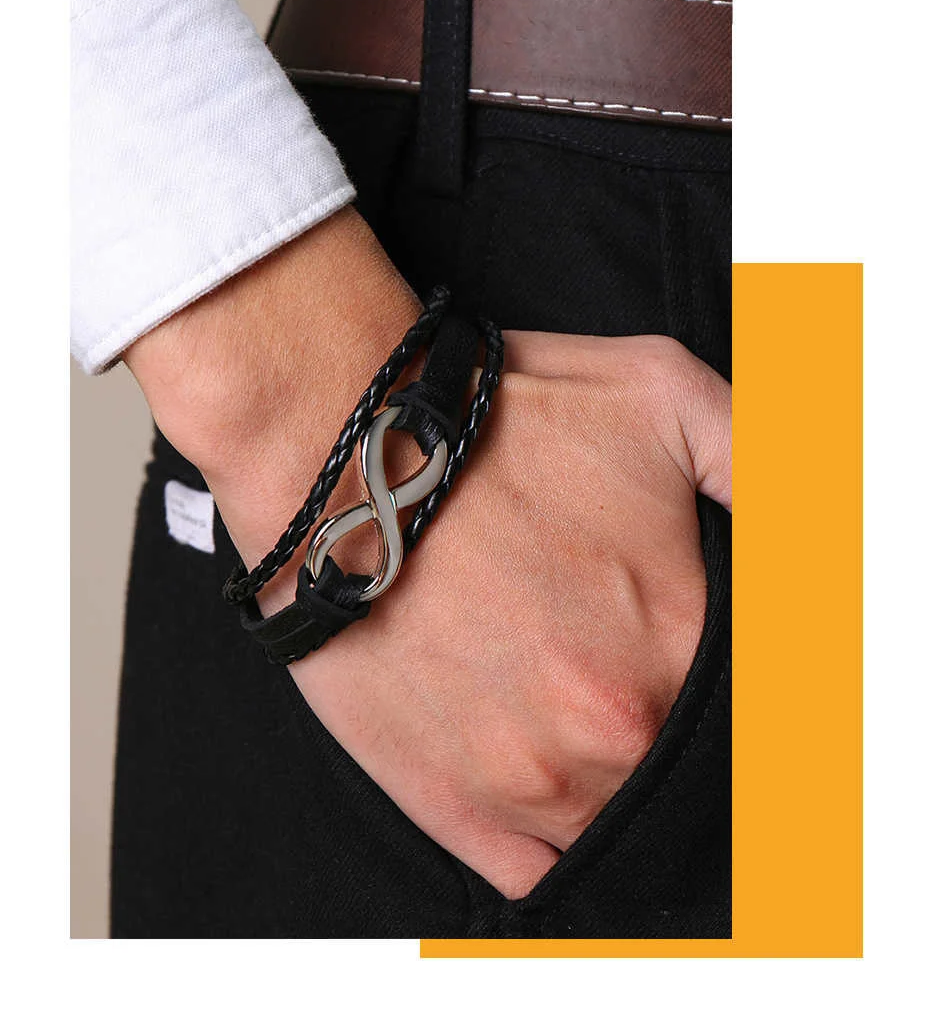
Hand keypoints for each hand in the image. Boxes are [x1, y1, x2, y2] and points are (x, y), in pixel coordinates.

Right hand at [126, 209, 729, 899]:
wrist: (335, 450)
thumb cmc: (495, 421)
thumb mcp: (665, 395)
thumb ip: (771, 462)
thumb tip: (827, 525)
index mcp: (680, 643)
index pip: (759, 709)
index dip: (738, 682)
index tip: (691, 645)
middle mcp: (612, 730)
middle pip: (682, 764)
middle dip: (667, 716)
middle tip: (616, 658)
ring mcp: (527, 780)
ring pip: (615, 819)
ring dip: (610, 774)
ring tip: (567, 700)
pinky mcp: (448, 803)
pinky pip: (534, 871)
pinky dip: (550, 835)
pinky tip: (536, 766)